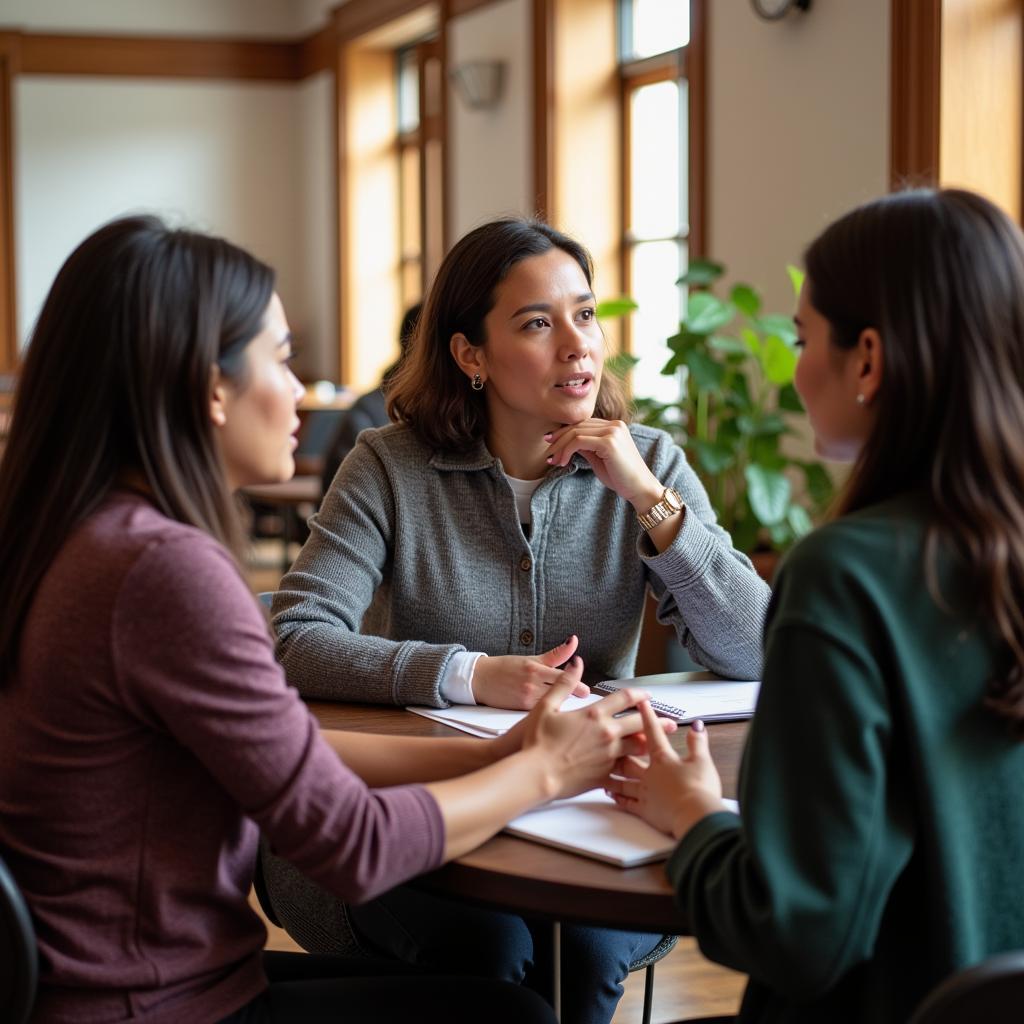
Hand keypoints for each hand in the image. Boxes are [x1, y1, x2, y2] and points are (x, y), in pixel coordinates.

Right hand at [472, 636, 589, 709]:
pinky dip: (549, 711)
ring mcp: (526, 699)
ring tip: (570, 706)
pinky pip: (541, 712)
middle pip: (561, 693)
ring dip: (562, 705)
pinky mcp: (520, 710)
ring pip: (553, 704)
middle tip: (583, 700)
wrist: (480, 679)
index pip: (563, 677)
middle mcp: (532, 684)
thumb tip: (574, 641)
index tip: (586, 691)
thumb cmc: (506, 668)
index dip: (577, 684)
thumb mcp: (531, 659)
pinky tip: (554, 712)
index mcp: (536, 669)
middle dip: (573, 697)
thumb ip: (556, 654)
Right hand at [514, 675, 677, 799]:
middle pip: (639, 724)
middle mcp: (606, 734)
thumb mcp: (546, 706)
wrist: (536, 774)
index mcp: (594, 714)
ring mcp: (608, 756)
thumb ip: (565, 683)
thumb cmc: (537, 741)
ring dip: (650, 744)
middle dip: (656, 721)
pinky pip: (625, 771)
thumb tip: (576, 663)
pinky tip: (640, 772)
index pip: (623, 699)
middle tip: (670, 721)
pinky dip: (633, 770)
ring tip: (661, 744)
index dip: (638, 694)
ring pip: (638, 748)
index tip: (646, 695)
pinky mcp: (604, 775)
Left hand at [544, 418, 662, 509]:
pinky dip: (567, 450)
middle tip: (548, 453)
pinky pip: (579, 441)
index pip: (583, 424)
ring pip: (576, 432)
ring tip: (552, 461)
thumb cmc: (621, 477)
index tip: (550, 442)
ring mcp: (613, 431)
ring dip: (560, 447)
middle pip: (577, 425)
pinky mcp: (609, 442)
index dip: (564, 432)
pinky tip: (563, 462)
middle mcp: (614, 424)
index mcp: (614, 426)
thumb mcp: (598, 458)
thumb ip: (585, 447)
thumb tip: (566, 442)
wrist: (640, 489)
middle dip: (558, 439)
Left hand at [607, 702, 724, 838]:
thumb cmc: (699, 789)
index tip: (638, 703)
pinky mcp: (644, 811)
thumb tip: (696, 727)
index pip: (652, 732)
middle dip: (620, 747)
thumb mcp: (703, 761)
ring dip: (613, 773)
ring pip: (623, 779)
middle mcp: (649, 773)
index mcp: (663, 759)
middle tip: (610, 739)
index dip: (645, 716)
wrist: (695, 816)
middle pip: (630, 756)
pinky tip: (611, 794)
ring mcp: (644, 792)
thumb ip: (698, 742)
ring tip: (604, 766)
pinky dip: (618, 797)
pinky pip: (626, 802)